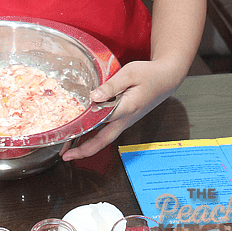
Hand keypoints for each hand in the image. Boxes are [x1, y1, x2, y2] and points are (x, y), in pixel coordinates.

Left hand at [61, 59, 183, 160]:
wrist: (166, 80)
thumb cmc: (149, 75)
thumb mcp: (130, 73)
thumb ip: (112, 85)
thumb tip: (94, 96)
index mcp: (126, 108)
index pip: (101, 119)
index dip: (84, 124)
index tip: (68, 129)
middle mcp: (125, 120)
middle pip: (102, 140)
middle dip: (83, 150)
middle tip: (65, 157)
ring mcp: (125, 121)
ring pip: (104, 138)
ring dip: (86, 146)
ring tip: (67, 150)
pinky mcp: (124, 119)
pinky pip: (107, 131)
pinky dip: (93, 136)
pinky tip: (82, 136)